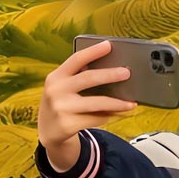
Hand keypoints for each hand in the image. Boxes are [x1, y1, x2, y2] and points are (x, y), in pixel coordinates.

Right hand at [36, 39, 137, 165]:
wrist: (47, 132)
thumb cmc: (61, 104)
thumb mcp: (61, 88)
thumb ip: (77, 77)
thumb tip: (109, 68)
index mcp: (56, 77)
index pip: (76, 59)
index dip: (93, 51)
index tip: (109, 45)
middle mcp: (56, 91)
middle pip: (88, 78)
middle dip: (110, 75)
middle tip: (127, 73)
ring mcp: (62, 108)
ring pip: (97, 103)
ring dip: (117, 103)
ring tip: (131, 103)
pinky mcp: (68, 125)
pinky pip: (97, 119)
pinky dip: (111, 116)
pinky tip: (121, 114)